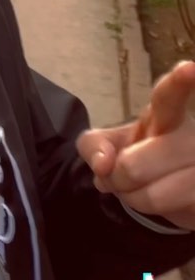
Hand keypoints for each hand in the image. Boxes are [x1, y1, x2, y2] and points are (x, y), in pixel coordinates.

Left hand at [77, 60, 194, 230]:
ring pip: (152, 194)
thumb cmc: (137, 154)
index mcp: (164, 115)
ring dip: (133, 198)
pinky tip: (162, 201)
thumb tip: (104, 164)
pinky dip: (151, 211)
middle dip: (117, 178)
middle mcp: (189, 136)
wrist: (165, 184)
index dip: (180, 82)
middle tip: (120, 175)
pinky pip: (169, 211)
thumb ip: (93, 146)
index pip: (169, 96)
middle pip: (134, 164)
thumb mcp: (105, 145)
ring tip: (139, 189)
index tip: (189, 69)